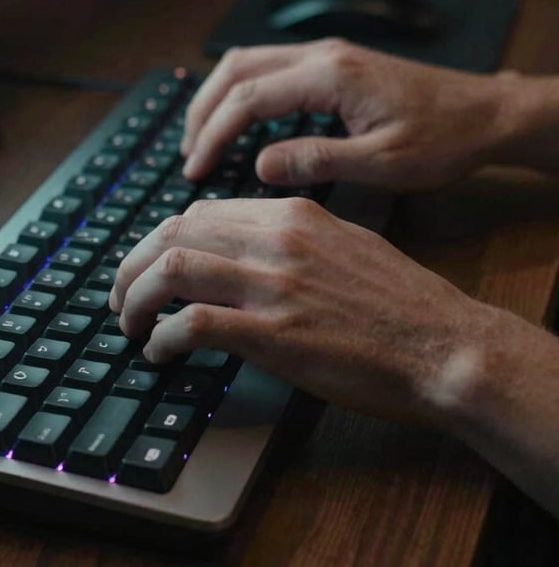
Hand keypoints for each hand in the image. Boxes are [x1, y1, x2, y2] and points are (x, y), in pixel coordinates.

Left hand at [108, 197, 485, 423]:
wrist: (444, 345)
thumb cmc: (402, 303)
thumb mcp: (346, 243)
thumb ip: (291, 237)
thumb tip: (243, 247)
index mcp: (292, 213)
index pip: (201, 212)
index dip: (162, 241)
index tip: (150, 267)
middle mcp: (276, 239)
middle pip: (173, 233)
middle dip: (133, 266)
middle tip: (122, 298)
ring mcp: (273, 286)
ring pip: (171, 270)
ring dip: (135, 299)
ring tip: (130, 325)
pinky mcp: (274, 335)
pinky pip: (193, 324)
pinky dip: (164, 338)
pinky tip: (162, 353)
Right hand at [181, 40, 513, 191]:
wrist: (487, 113)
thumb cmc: (445, 139)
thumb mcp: (384, 163)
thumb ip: (318, 161)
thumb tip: (259, 165)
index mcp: (330, 75)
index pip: (248, 98)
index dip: (213, 135)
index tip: (195, 170)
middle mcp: (323, 55)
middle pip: (237, 68)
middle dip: (203, 110)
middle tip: (188, 155)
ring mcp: (328, 54)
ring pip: (250, 62)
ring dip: (219, 97)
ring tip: (202, 139)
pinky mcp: (335, 64)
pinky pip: (272, 68)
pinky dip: (244, 92)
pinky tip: (241, 123)